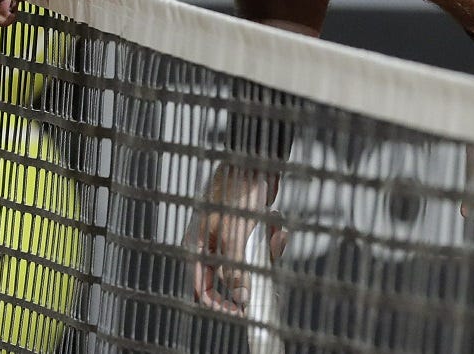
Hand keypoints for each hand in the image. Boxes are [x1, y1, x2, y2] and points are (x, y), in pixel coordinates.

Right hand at [186, 165, 285, 313]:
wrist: (257, 159)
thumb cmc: (236, 188)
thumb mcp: (234, 233)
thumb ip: (235, 267)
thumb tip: (240, 297)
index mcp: (199, 244)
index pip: (203, 287)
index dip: (221, 303)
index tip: (242, 313)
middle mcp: (213, 243)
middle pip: (233, 276)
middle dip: (254, 271)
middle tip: (268, 271)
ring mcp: (233, 236)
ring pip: (252, 261)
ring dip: (267, 250)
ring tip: (272, 231)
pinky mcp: (250, 229)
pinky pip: (263, 246)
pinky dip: (272, 236)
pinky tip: (274, 221)